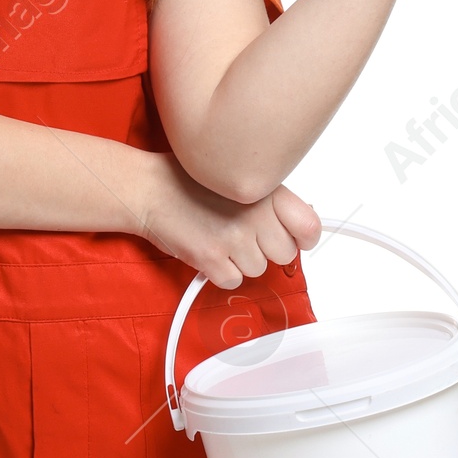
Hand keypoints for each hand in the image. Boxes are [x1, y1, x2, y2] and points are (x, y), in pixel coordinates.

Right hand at [137, 154, 320, 288]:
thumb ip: (270, 200)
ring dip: (241, 260)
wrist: (148, 189)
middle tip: (242, 235)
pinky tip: (208, 250)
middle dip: (265, 249)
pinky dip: (221, 272)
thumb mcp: (237, 176)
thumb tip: (298, 224)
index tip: (294, 238)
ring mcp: (234, 237)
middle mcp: (254, 213)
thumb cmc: (188, 182)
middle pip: (284, 254)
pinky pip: (233, 280)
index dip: (303, 238)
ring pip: (258, 269)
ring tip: (219, 237)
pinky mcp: (212, 258)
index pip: (308, 226)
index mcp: (265, 189)